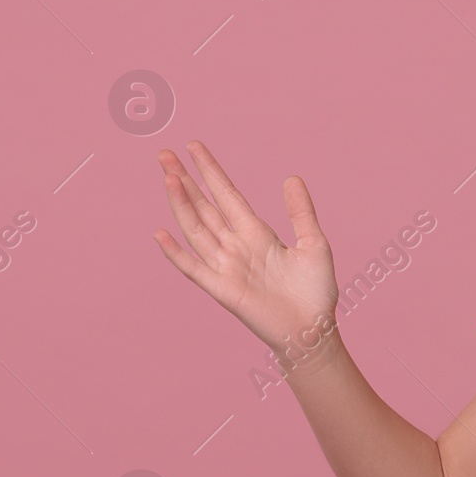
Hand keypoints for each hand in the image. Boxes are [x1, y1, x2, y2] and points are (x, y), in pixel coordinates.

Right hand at [153, 140, 341, 367]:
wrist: (313, 329)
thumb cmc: (315, 291)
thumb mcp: (314, 244)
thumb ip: (301, 212)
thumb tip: (292, 177)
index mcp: (257, 233)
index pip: (227, 195)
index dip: (211, 171)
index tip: (194, 147)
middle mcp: (236, 246)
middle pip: (205, 207)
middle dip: (186, 181)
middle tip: (165, 154)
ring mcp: (227, 267)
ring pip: (197, 229)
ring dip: (181, 205)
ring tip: (169, 177)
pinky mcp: (223, 289)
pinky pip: (195, 268)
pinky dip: (176, 253)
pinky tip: (160, 233)